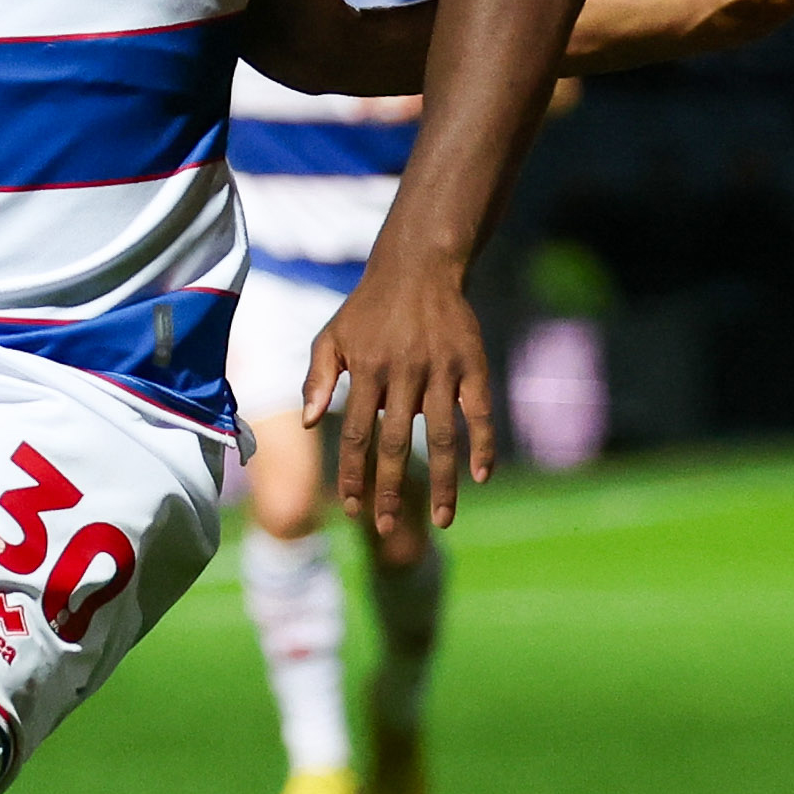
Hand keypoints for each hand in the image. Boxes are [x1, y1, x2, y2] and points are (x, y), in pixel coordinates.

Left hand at [301, 261, 495, 533]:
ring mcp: (441, 369)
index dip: (354, 475)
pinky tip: (481, 477)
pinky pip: (480, 411)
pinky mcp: (472, 363)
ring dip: (442, 482)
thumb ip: (317, 378)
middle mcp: (404, 373)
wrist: (418, 266)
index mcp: (367, 371)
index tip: (353, 509)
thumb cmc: (368, 309)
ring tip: (441, 521)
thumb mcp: (332, 336)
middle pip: (395, 443)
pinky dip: (483, 444)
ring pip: (442, 436)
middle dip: (389, 489)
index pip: (358, 435)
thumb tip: (310, 424)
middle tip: (385, 528)